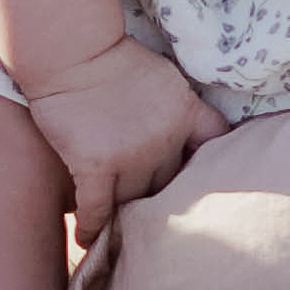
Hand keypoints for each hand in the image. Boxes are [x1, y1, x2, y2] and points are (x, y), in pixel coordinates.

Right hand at [24, 37, 228, 247]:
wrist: (77, 51)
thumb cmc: (116, 60)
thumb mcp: (165, 78)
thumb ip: (179, 111)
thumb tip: (185, 141)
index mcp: (184, 112)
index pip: (213, 146)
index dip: (208, 166)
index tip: (200, 181)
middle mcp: (163, 138)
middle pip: (166, 183)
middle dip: (157, 193)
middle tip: (147, 212)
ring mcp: (131, 154)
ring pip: (132, 199)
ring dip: (122, 212)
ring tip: (115, 229)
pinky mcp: (97, 165)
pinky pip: (97, 210)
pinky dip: (92, 228)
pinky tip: (88, 239)